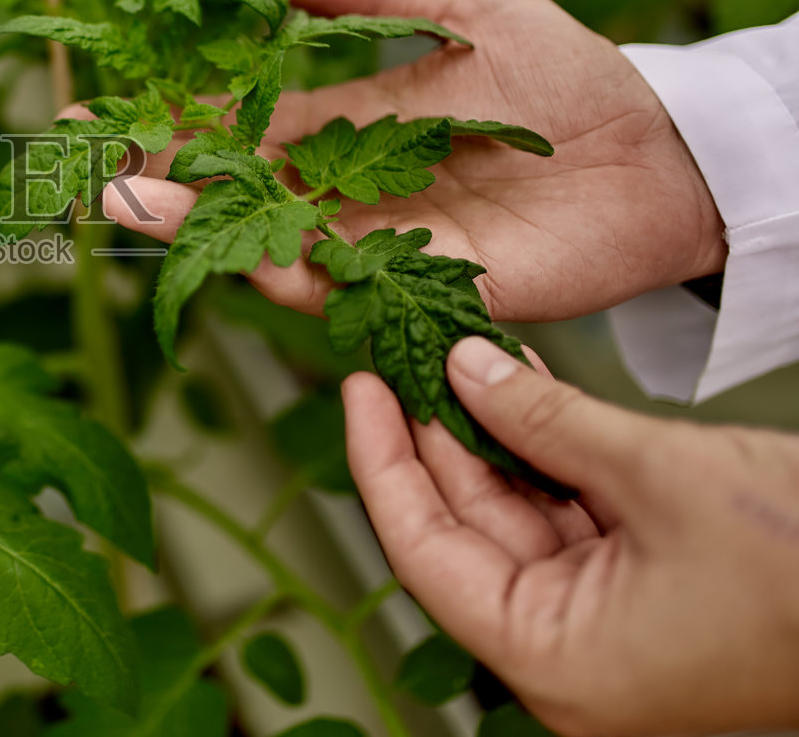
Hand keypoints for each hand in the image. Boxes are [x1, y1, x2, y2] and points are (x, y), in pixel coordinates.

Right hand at [103, 0, 726, 321]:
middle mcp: (344, 193)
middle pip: (231, 196)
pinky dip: (295, 277)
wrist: (655, 145)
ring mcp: (379, 244)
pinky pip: (349, 290)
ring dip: (202, 233)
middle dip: (155, 186)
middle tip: (84, 171)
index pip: (231, 131)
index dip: (163, 125)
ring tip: (135, 204)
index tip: (89, 113)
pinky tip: (246, 253)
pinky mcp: (425, 291)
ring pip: (270, 246)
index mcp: (342, 128)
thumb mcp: (465, 4)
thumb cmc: (564, 73)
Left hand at [346, 338, 798, 735]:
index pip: (421, 551)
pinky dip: (545, 456)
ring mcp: (604, 627)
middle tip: (403, 354)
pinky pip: (567, 517)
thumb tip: (463, 370)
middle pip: (463, 531)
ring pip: (515, 517)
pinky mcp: (639, 595)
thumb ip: (544, 422)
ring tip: (459, 354)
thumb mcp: (656, 472)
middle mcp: (567, 656)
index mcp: (554, 662)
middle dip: (436, 436)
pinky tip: (520, 390)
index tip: (359, 390)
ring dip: (492, 438)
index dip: (381, 462)